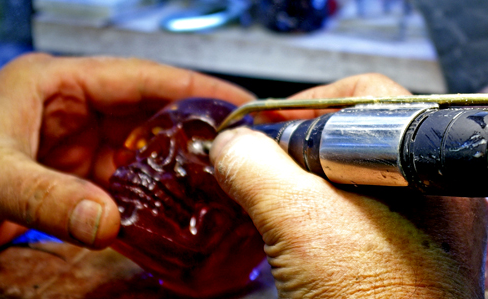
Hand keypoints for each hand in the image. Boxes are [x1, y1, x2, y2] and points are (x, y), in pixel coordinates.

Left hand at [0, 53, 253, 249]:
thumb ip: (47, 197)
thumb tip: (105, 220)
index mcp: (60, 83)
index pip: (144, 76)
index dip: (194, 85)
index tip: (235, 101)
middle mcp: (75, 108)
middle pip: (152, 111)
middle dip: (194, 128)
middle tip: (236, 147)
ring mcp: (78, 142)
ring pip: (142, 147)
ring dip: (174, 163)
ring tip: (214, 178)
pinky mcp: (76, 174)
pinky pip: (126, 178)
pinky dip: (149, 192)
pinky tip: (170, 206)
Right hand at [210, 74, 486, 297]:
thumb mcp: (297, 222)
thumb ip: (255, 167)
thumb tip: (231, 143)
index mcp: (422, 162)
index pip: (360, 94)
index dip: (301, 106)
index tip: (265, 128)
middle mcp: (431, 185)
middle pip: (353, 134)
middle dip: (298, 150)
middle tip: (266, 168)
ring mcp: (423, 216)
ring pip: (351, 171)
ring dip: (306, 181)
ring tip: (277, 201)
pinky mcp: (406, 243)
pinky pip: (358, 203)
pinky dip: (321, 206)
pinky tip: (297, 227)